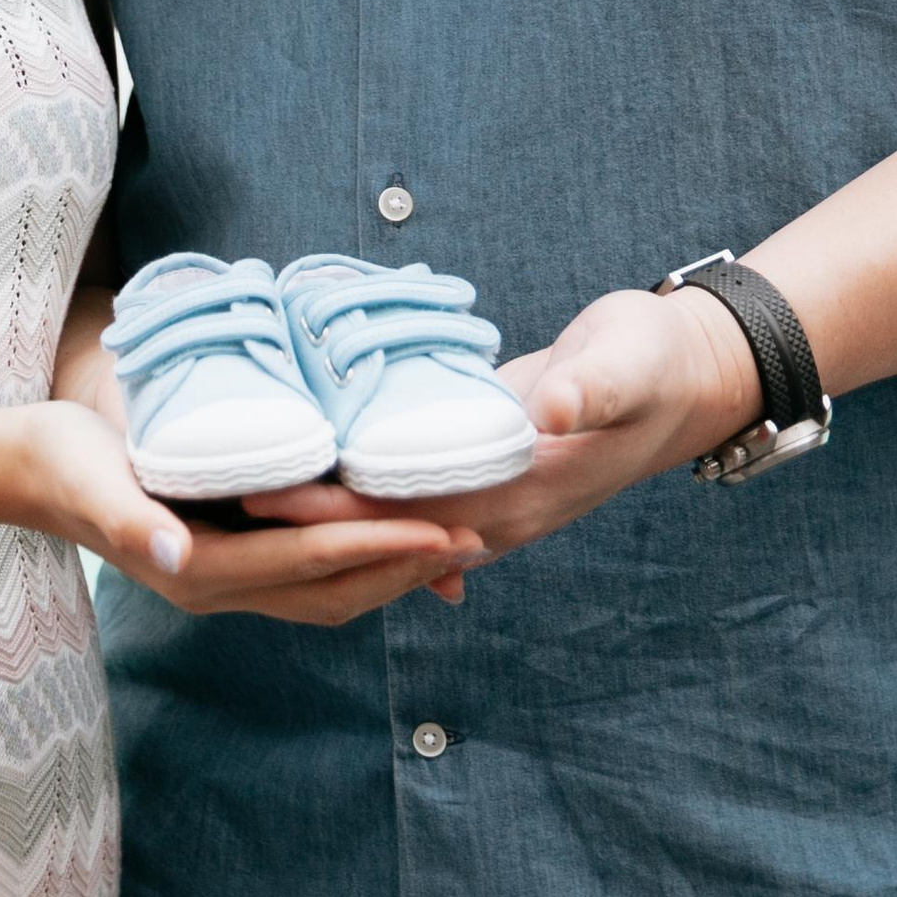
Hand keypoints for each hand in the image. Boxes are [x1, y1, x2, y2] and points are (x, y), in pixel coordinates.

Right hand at [39, 298, 483, 623]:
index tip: (439, 532)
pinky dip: (359, 562)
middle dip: (405, 568)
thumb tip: (173, 556)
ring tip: (453, 545)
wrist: (27, 470)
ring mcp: (225, 579)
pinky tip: (391, 536)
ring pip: (328, 592)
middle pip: (333, 591)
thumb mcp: (91, 480)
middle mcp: (218, 586)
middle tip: (476, 538)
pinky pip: (308, 576)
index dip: (378, 547)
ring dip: (392, 571)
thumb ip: (130, 521)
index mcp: (197, 571)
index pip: (310, 563)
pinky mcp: (228, 559)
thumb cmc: (62, 462)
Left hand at [245, 287, 761, 563]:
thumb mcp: (628, 363)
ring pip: (380, 527)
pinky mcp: (474, 476)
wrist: (685, 378)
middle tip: (210, 500)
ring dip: (314, 520)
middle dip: (296, 525)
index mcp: (515, 495)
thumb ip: (588, 388)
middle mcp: (491, 516)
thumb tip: (550, 411)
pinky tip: (297, 489)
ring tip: (229, 492)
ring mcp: (483, 503)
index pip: (402, 515)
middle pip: (374, 534)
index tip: (260, 492)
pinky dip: (348, 502)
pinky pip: (399, 502)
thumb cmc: (652, 362)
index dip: (331, 510)